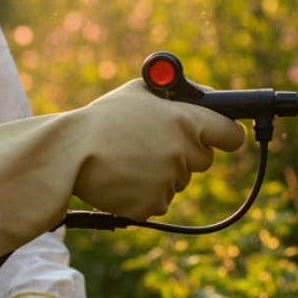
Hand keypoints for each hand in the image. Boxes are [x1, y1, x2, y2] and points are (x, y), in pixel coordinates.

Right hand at [0, 79, 247, 271]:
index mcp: (186, 121)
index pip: (230, 135)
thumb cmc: (103, 118)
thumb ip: (177, 94)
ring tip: (128, 158)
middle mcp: (183, 152)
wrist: (68, 154)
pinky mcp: (152, 205)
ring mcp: (169, 180)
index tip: (223, 137)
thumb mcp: (141, 91)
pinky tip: (123, 178)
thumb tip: (207, 97)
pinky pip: (159, 200)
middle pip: (203, 160)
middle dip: (185, 153)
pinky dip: (144, 193)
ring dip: (161, 173)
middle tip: (153, 144)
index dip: (225, 136)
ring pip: (179, 180)